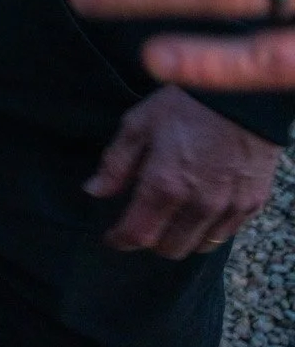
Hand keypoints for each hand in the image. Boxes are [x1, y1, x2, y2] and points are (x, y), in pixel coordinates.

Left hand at [85, 84, 280, 257]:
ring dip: (180, 239)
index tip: (112, 237)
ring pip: (200, 246)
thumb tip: (94, 191)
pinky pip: (226, 234)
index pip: (138, 234)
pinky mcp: (252, 203)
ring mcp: (229, 207)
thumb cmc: (184, 106)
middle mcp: (199, 204)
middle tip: (141, 223)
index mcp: (165, 185)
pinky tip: (198, 214)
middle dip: (150, 241)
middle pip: (169, 248)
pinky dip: (208, 230)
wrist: (241, 97)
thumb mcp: (138, 125)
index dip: (120, 240)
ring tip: (169, 220)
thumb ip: (116, 163)